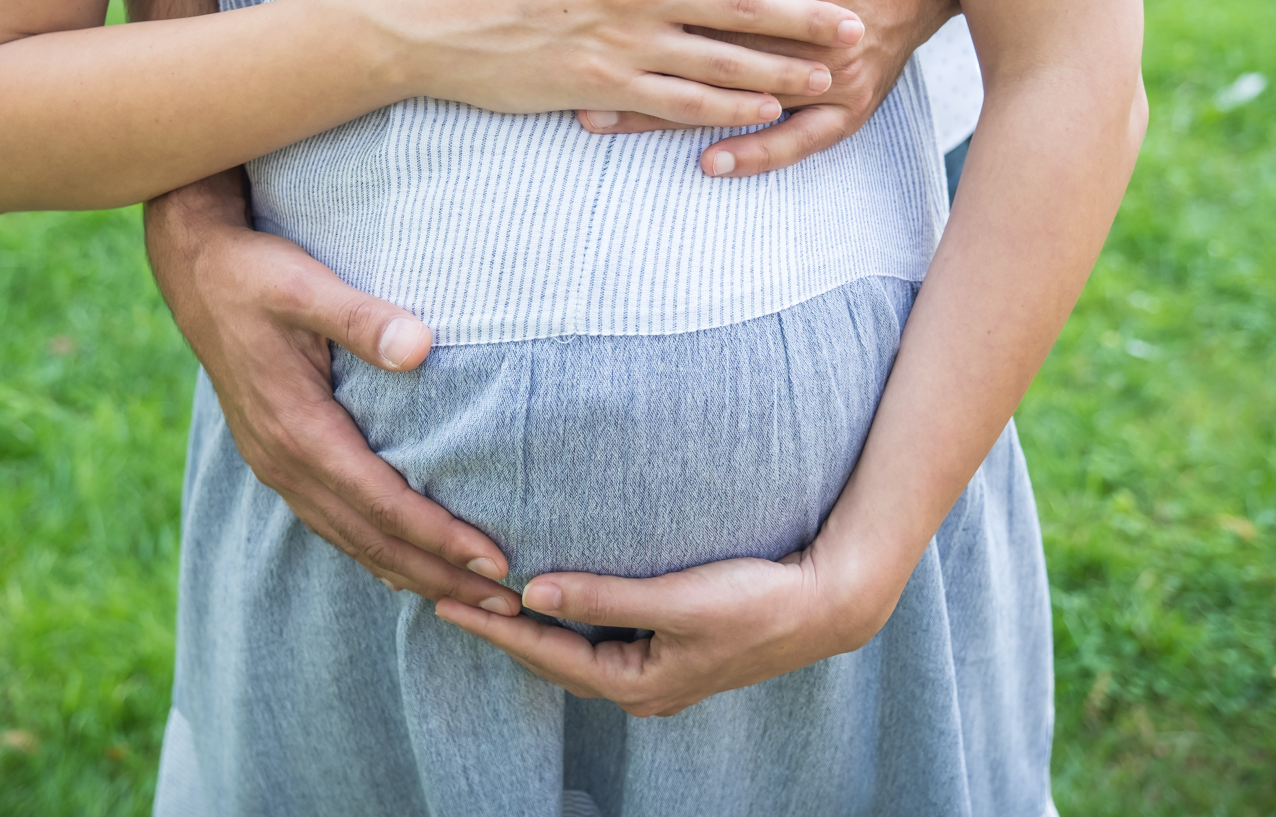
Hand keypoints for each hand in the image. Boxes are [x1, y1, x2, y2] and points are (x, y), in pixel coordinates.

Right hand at [143, 171, 522, 615]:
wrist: (196, 268)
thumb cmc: (256, 273)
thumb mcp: (306, 286)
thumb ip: (362, 318)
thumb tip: (420, 348)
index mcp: (297, 429)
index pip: (381, 502)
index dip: (439, 537)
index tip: (494, 561)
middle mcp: (284, 461)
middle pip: (372, 539)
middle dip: (440, 575)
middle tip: (507, 605)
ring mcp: (277, 465)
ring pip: (351, 540)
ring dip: (413, 574)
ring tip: (473, 601)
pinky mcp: (278, 458)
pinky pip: (332, 524)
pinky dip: (375, 553)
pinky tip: (406, 570)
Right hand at [359, 0, 865, 128]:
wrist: (444, 22)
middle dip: (810, 12)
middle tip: (857, 21)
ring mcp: (628, 41)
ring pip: (726, 57)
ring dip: (784, 67)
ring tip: (830, 74)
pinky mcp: (608, 86)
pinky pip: (684, 100)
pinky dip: (731, 107)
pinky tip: (767, 111)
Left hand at [435, 547, 904, 716]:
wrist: (827, 605)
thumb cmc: (758, 601)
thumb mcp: (678, 599)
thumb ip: (606, 595)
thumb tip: (536, 588)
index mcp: (637, 683)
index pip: (546, 654)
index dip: (495, 628)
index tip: (449, 603)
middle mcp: (641, 687)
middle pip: (552, 659)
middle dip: (502, 631)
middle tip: (448, 597)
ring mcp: (658, 673)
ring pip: (575, 652)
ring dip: (532, 627)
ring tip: (487, 600)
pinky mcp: (672, 651)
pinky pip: (601, 641)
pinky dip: (567, 622)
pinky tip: (552, 600)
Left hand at [576, 0, 957, 176]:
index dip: (639, 1)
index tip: (582, 11)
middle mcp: (812, 23)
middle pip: (708, 49)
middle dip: (636, 67)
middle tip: (572, 81)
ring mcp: (834, 71)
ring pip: (742, 97)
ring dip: (672, 113)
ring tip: (610, 123)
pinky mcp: (855, 102)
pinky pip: (802, 138)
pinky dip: (758, 152)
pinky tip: (711, 164)